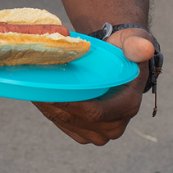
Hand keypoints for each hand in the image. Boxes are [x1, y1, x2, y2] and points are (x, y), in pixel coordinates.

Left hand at [33, 28, 155, 144]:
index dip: (69, 104)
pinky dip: (48, 110)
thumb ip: (137, 44)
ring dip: (46, 106)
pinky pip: (63, 124)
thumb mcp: (133, 41)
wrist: (118, 61)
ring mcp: (100, 132)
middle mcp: (115, 124)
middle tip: (30, 84)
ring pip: (66, 123)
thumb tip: (143, 48)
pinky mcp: (86, 131)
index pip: (95, 113)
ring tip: (29, 86)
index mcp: (127, 105)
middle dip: (52, 104)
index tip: (46, 89)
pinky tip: (36, 93)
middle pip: (77, 120)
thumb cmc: (124, 49)